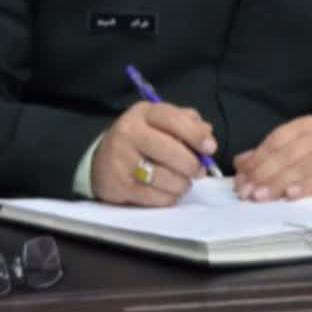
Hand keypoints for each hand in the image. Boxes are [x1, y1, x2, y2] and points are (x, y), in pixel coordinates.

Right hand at [91, 101, 217, 205]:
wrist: (101, 161)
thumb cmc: (140, 140)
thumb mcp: (159, 122)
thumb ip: (186, 123)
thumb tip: (207, 134)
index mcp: (142, 113)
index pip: (172, 119)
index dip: (196, 134)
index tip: (210, 148)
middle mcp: (128, 133)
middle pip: (170, 151)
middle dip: (192, 164)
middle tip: (198, 171)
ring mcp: (121, 160)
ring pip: (165, 177)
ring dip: (182, 184)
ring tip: (182, 182)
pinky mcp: (120, 185)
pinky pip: (155, 197)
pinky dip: (169, 197)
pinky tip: (167, 191)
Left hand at [232, 116, 311, 201]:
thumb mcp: (303, 146)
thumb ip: (273, 153)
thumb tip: (241, 164)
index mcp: (306, 126)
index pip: (275, 141)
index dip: (256, 160)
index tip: (241, 178)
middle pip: (286, 155)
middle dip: (262, 174)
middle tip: (246, 192)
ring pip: (301, 167)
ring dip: (278, 183)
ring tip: (261, 196)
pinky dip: (306, 187)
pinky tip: (291, 195)